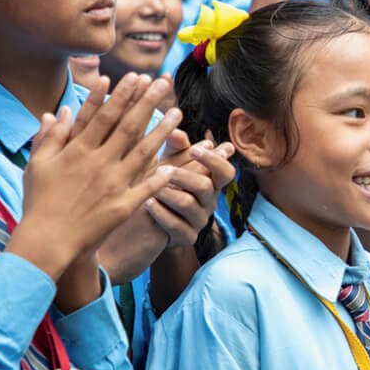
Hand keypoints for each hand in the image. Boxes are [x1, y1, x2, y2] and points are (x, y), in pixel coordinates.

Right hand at [10, 74, 180, 280]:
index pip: (103, 115)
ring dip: (162, 132)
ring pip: (143, 153)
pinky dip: (159, 177)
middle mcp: (99, 163)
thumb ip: (50, 137)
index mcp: (78, 151)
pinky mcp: (123, 207)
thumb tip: (58, 112)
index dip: (120, 94)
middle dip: (147, 102)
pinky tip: (173, 165)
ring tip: (177, 114)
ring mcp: (113, 185)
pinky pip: (146, 189)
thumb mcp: (37, 164)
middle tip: (163, 83)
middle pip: (129, 127)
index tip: (134, 76)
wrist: (47, 241)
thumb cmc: (38, 202)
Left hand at [148, 130, 235, 249]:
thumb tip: (176, 131)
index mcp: (210, 182)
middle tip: (164, 169)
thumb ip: (174, 148)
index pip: (226, 171)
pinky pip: (176, 225)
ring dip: (169, 193)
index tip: (196, 149)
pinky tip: (147, 202)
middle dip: (184, 176)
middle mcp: (209, 202)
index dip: (215, 160)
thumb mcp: (168, 163)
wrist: (144, 220)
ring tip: (152, 186)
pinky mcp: (186, 238)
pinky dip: (160, 212)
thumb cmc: (160, 184)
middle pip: (206, 187)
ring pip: (189, 204)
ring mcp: (199, 221)